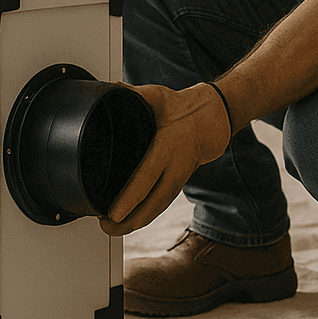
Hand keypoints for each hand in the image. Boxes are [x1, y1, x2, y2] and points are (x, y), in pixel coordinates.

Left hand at [99, 83, 232, 235]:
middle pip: (152, 204)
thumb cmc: (183, 108)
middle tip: (105, 227)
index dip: (130, 197)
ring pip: (156, 209)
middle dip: (128, 221)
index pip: (146, 177)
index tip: (113, 212)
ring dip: (135, 223)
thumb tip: (111, 88)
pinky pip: (160, 206)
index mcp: (167, 147)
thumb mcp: (160, 96)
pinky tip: (129, 224)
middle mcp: (174, 168)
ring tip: (111, 230)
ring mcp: (177, 179)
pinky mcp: (176, 185)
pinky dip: (144, 217)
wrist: (212, 121)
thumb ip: (135, 94)